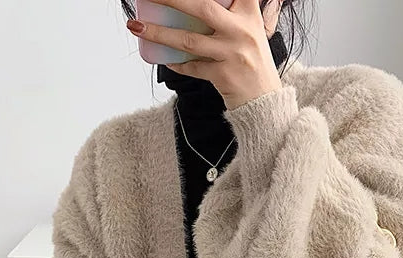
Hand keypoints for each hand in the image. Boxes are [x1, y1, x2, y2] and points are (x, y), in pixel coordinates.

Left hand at [127, 0, 283, 109]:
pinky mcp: (224, 76)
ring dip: (159, 33)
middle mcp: (242, 31)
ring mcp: (232, 54)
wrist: (265, 102)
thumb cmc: (253, 65)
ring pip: (188, 40)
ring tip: (136, 26)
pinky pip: (193, 67)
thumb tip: (196, 6)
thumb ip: (232, 15)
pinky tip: (165, 57)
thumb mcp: (251, 32)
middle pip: (201, 7)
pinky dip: (177, 63)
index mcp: (249, 14)